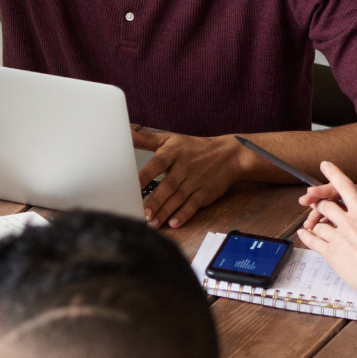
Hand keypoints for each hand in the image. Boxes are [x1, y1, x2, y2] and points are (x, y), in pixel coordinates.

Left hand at [133, 129, 249, 229]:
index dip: (146, 174)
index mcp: (173, 153)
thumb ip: (146, 140)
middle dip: (155, 201)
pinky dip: (184, 215)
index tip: (134, 185)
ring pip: (178, 199)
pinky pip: (193, 205)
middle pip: (168, 186)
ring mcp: (195, 181)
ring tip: (152, 224)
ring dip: (165, 212)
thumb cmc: (192, 148)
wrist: (228, 155)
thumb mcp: (170, 139)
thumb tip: (128, 134)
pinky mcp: (204, 193)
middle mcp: (184, 168)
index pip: (157, 164)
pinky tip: (174, 224)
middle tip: (143, 214)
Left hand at [293, 161, 356, 301]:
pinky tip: (304, 233)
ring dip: (314, 223)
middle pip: (326, 205)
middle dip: (320, 205)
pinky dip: (305, 235)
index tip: (325, 165)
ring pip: (317, 223)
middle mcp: (350, 223)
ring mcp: (338, 238)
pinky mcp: (330, 253)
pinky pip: (310, 240)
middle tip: (318, 206)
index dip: (334, 174)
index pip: (347, 188)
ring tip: (313, 224)